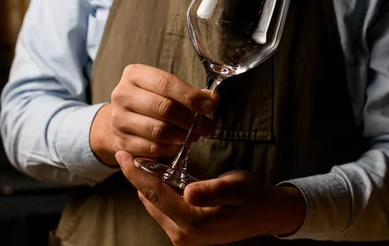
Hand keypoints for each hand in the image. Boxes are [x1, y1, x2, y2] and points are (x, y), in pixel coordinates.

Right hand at [90, 64, 217, 165]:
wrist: (122, 118)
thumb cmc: (151, 99)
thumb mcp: (166, 89)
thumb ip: (189, 92)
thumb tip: (212, 99)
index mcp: (135, 74)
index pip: (166, 83)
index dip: (190, 96)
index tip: (210, 105)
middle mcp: (122, 94)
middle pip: (163, 108)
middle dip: (191, 119)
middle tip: (207, 126)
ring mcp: (119, 119)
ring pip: (158, 131)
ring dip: (183, 136)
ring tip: (195, 135)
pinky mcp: (121, 142)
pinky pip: (152, 148)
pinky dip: (171, 148)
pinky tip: (180, 144)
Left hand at [117, 151, 305, 245]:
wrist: (266, 215)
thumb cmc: (252, 197)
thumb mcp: (236, 187)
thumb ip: (212, 190)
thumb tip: (187, 191)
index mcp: (193, 222)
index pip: (155, 194)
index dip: (136, 173)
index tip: (122, 154)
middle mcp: (183, 234)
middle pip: (150, 199)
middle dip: (143, 175)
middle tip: (143, 151)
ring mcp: (183, 236)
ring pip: (156, 203)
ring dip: (156, 183)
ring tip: (169, 162)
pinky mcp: (185, 233)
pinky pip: (166, 208)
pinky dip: (166, 191)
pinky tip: (182, 177)